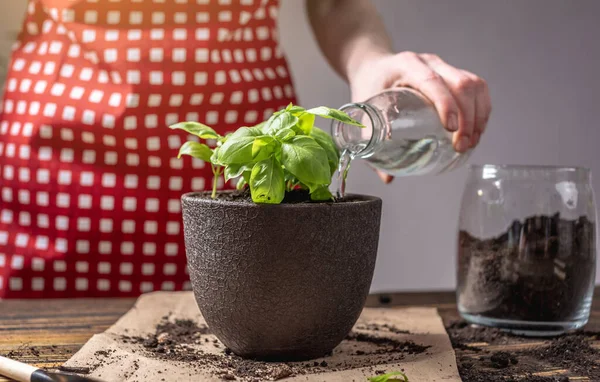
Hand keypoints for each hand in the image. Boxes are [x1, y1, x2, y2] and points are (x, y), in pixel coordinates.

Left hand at [349, 51, 491, 182]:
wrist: (372, 66)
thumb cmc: (368, 87)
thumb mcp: (364, 111)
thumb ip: (372, 143)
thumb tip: (388, 178)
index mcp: (405, 66)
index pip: (431, 80)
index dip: (446, 104)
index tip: (451, 129)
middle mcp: (428, 61)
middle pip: (460, 83)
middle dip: (467, 117)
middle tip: (461, 146)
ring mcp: (443, 66)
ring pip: (473, 85)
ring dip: (478, 115)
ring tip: (471, 142)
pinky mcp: (453, 73)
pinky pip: (477, 88)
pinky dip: (481, 109)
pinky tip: (476, 130)